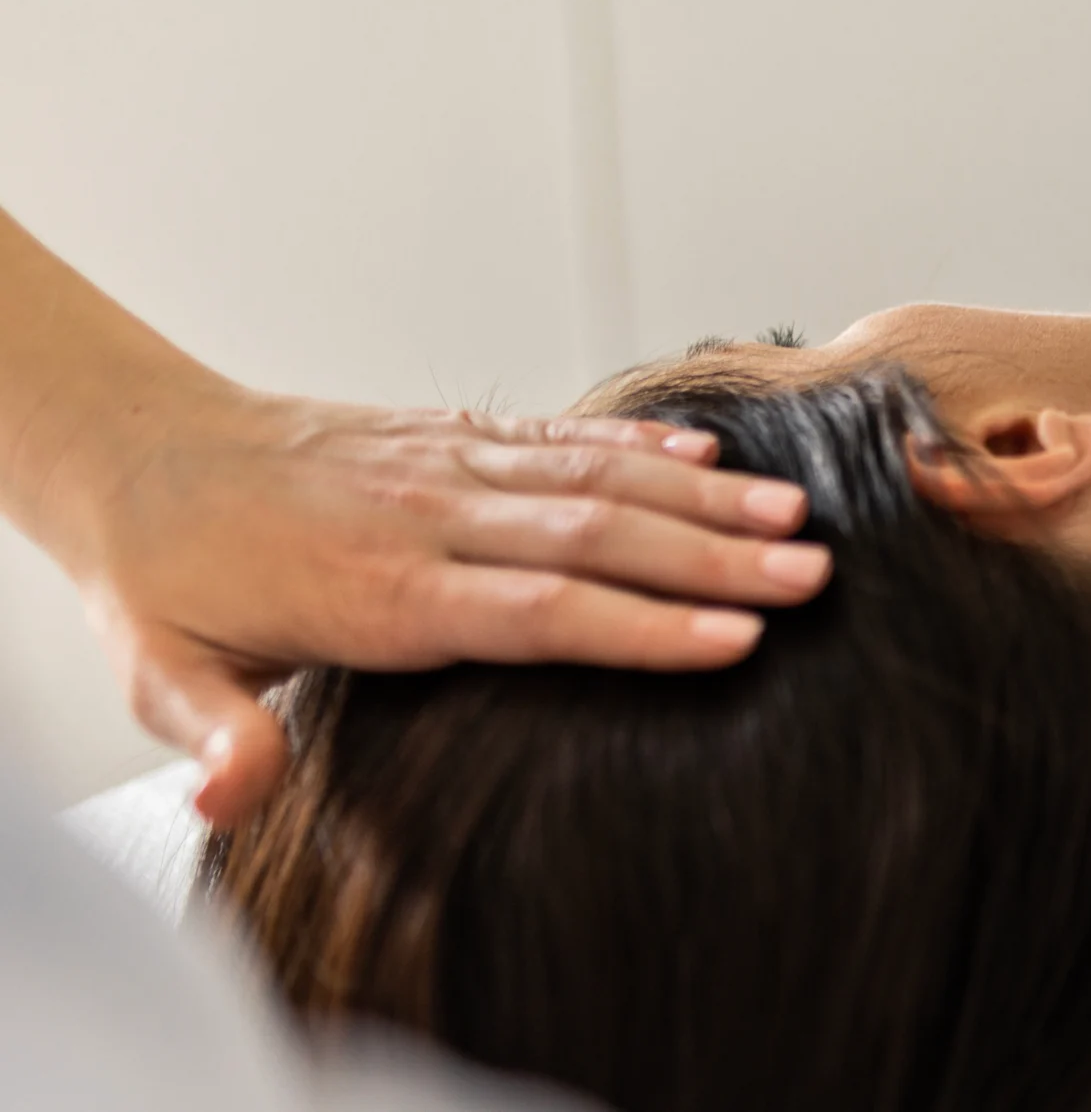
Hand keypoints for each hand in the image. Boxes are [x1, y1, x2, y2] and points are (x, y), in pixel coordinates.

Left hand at [60, 384, 831, 824]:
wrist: (138, 451)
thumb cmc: (165, 578)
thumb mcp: (160, 673)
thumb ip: (215, 737)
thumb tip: (233, 796)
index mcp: (378, 589)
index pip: (535, 610)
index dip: (641, 627)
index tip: (737, 641)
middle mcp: (429, 516)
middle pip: (594, 536)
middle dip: (713, 561)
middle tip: (813, 578)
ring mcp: (449, 466)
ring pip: (594, 477)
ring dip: (703, 501)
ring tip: (797, 519)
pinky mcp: (455, 435)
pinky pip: (561, 434)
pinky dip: (641, 445)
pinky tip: (709, 462)